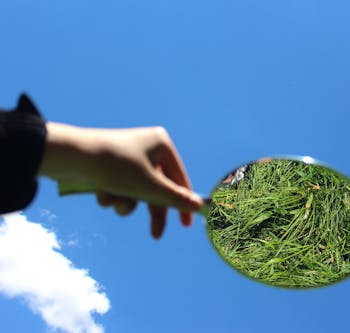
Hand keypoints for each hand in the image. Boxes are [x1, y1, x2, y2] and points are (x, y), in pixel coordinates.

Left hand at [39, 122, 202, 238]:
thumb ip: (175, 198)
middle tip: (156, 234)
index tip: (185, 224)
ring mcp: (128, 157)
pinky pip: (120, 187)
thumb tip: (200, 206)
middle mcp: (147, 148)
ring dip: (126, 202)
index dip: (183, 202)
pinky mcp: (111, 165)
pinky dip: (112, 195)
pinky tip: (99, 192)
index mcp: (162, 145)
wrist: (69, 156)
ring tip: (114, 202)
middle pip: (158, 187)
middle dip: (150, 210)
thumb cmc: (116, 166)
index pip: (180, 178)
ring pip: (137, 191)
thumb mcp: (150, 187)